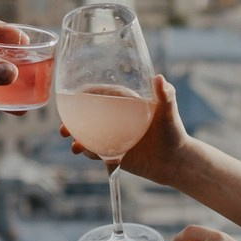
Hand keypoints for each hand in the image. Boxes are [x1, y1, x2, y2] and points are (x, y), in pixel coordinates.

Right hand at [57, 74, 190, 183]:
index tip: (71, 99)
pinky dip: (88, 151)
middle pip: (88, 115)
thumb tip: (159, 78)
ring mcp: (113, 136)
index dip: (83, 96)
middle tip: (64, 128)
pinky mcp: (114, 153)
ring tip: (75, 146)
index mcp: (125, 103)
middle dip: (71, 120)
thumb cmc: (174, 133)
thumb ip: (166, 96)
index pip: (100, 95)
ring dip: (76, 138)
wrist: (176, 162)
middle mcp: (116, 119)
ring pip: (88, 134)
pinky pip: (96, 151)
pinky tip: (86, 153)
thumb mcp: (169, 113)